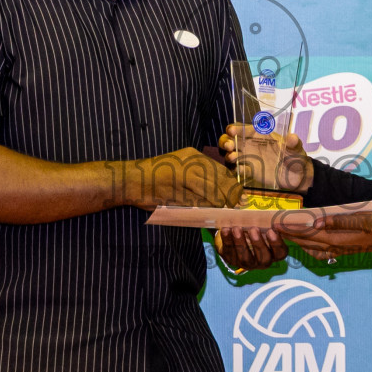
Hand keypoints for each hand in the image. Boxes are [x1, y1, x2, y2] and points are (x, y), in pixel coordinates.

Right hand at [123, 148, 242, 209]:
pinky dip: (205, 210)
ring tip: (225, 212)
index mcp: (192, 156)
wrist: (132, 180)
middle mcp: (189, 163)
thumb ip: (199, 175)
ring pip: (210, 192)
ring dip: (220, 205)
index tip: (239, 196)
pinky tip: (209, 215)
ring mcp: (181, 176)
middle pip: (219, 181)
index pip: (220, 170)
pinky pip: (196, 203)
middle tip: (236, 207)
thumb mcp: (180, 167)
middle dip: (230, 196)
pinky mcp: (174, 191)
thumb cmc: (157, 176)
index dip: (233, 185)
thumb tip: (222, 191)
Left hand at [212, 226, 290, 273]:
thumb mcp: (264, 227)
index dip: (277, 243)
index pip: (281, 253)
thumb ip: (268, 224)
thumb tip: (270, 217)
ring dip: (241, 242)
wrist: (238, 236)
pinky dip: (227, 240)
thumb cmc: (255, 230)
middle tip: (253, 229)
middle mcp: (262, 261)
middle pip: (264, 258)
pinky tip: (226, 230)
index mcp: (273, 253)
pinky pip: (230, 253)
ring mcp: (247, 263)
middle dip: (258, 244)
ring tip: (237, 228)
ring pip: (245, 258)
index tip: (271, 231)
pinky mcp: (232, 260)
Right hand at [218, 125, 313, 193]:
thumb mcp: (296, 149)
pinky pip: (238, 169)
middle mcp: (251, 145)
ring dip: (228, 154)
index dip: (236, 128)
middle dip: (226, 141)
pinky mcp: (250, 171)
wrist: (296, 176)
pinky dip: (235, 169)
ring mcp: (249, 158)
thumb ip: (294, 144)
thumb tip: (293, 137)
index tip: (232, 131)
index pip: (244, 128)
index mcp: (260, 135)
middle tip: (229, 146)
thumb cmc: (295, 157)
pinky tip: (239, 170)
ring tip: (233, 158)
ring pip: (231, 153)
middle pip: (232, 139)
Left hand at [274, 210, 371, 260]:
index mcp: (336, 238)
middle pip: (306, 242)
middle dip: (290, 236)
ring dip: (298, 243)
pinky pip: (322, 252)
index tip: (277, 224)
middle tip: (275, 229)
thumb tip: (316, 221)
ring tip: (287, 236)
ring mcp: (339, 251)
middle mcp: (335, 247)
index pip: (308, 233)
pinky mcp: (344, 251)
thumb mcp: (360, 219)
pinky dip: (311, 249)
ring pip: (312, 249)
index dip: (291, 229)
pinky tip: (308, 245)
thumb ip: (338, 221)